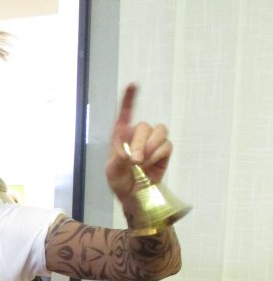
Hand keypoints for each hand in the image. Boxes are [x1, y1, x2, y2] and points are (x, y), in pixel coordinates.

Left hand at [105, 84, 172, 203]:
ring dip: (151, 147)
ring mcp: (153, 142)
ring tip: (142, 162)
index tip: (133, 85)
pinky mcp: (164, 151)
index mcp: (121, 135)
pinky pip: (166, 146)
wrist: (133, 196)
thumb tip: (129, 152)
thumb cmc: (120, 181)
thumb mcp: (112, 171)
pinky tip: (150, 166)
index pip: (125, 113)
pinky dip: (158, 156)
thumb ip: (118, 159)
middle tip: (135, 160)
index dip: (129, 98)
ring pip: (159, 131)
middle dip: (140, 143)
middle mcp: (138, 135)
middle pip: (145, 126)